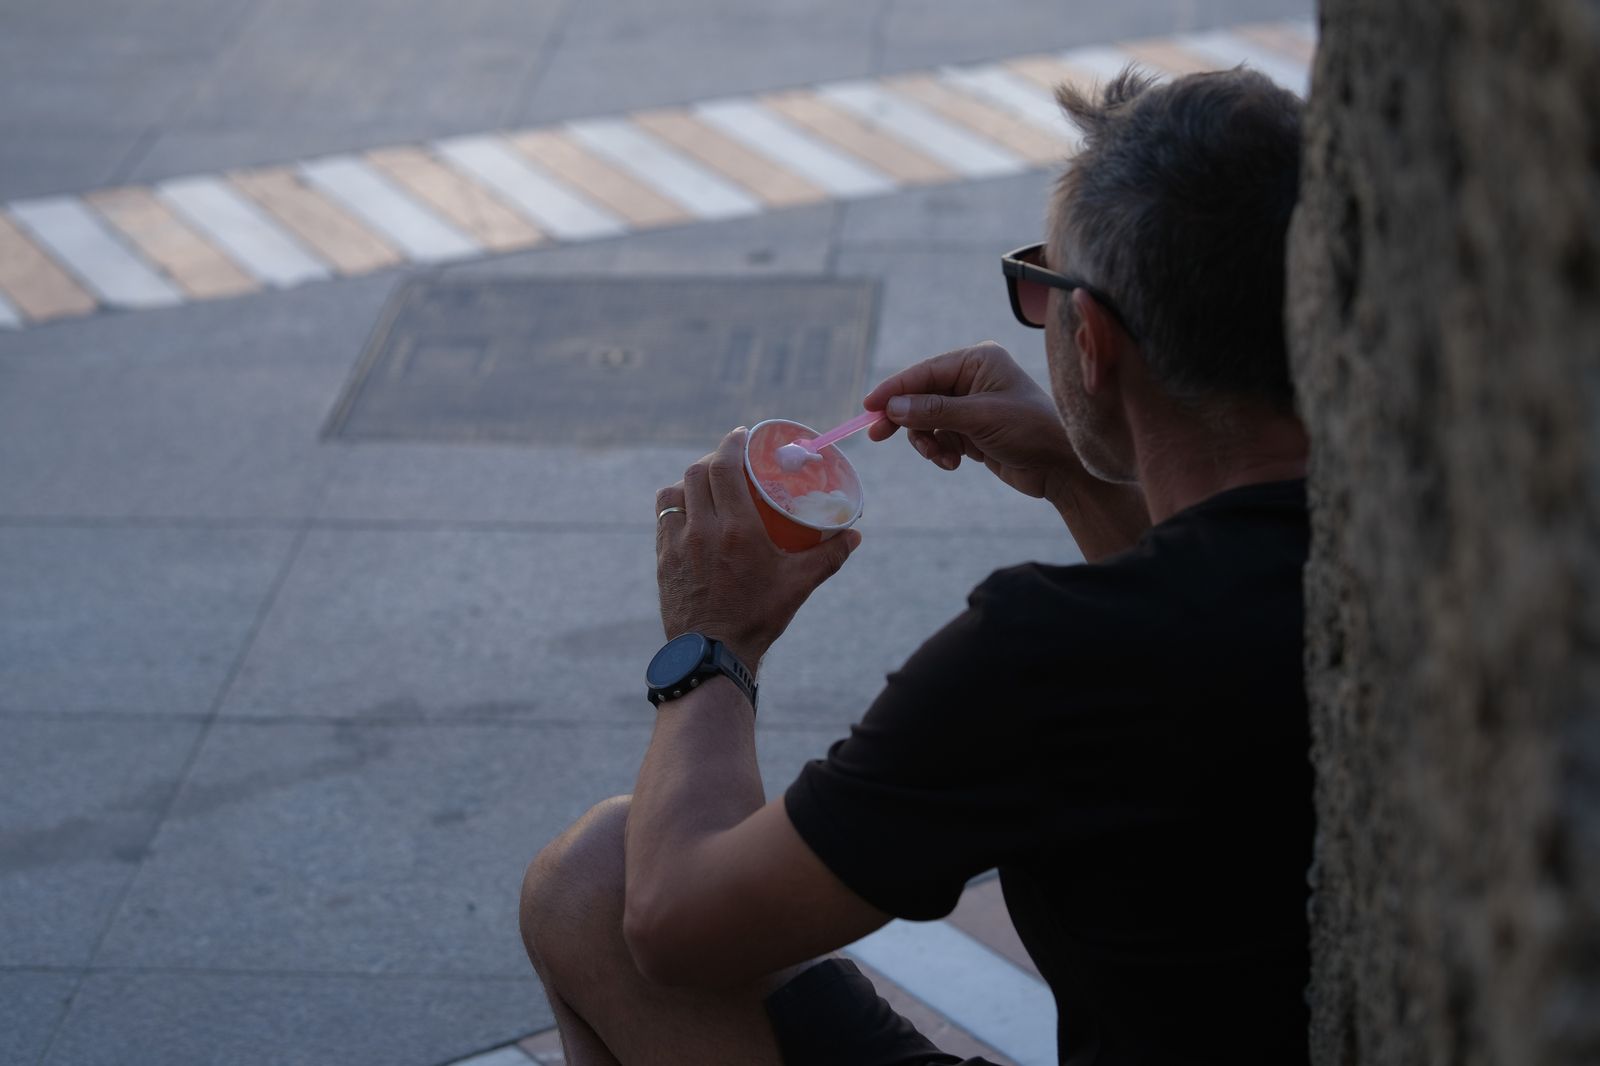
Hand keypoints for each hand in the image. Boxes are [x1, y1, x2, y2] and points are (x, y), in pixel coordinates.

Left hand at [656, 428, 861, 670]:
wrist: (712, 654)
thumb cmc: (758, 617)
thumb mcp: (799, 584)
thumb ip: (828, 556)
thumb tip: (854, 535)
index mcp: (737, 529)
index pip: (723, 467)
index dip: (730, 444)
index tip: (740, 435)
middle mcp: (702, 529)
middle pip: (697, 473)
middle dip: (712, 460)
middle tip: (729, 462)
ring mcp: (678, 544)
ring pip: (674, 492)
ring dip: (690, 481)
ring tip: (707, 486)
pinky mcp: (664, 559)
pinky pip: (665, 518)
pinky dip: (677, 506)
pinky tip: (691, 514)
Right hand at [864, 341, 1078, 503]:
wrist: (1062, 467)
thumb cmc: (1030, 430)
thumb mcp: (980, 418)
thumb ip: (934, 411)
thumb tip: (893, 407)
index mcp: (977, 361)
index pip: (925, 372)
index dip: (894, 389)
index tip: (868, 407)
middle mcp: (972, 378)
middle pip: (920, 396)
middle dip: (906, 419)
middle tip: (877, 435)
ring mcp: (970, 405)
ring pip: (926, 420)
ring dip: (927, 441)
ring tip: (942, 457)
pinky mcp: (971, 431)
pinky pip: (939, 437)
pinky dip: (940, 451)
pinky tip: (954, 463)